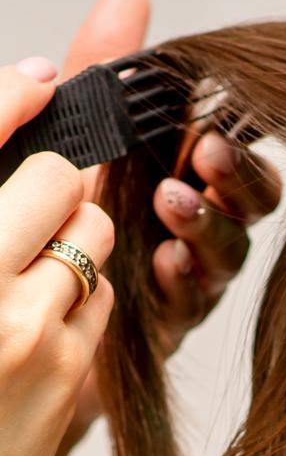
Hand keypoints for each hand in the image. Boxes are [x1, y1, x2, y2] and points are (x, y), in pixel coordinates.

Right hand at [0, 63, 115, 455]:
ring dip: (74, 241)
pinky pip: (102, 298)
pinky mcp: (64, 374)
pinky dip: (84, 297)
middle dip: (57, 185)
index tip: (42, 81)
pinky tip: (43, 325)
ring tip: (28, 277)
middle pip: (55, 179)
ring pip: (91, 236)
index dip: (14, 97)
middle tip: (31, 213)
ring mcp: (18, 326)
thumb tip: (41, 91)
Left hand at [57, 0, 282, 443]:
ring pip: (230, 257)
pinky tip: (163, 264)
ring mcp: (188, 279)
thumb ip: (107, 63)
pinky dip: (182, 283)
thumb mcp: (79, 131)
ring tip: (169, 206)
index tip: (207, 134)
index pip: (239, 160)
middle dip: (235, 182)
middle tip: (202, 161)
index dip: (238, 149)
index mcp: (186, 177)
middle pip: (253, 207)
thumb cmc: (57, 219)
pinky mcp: (166, 326)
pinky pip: (192, 307)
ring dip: (207, 227)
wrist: (23, 297)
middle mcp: (198, 229)